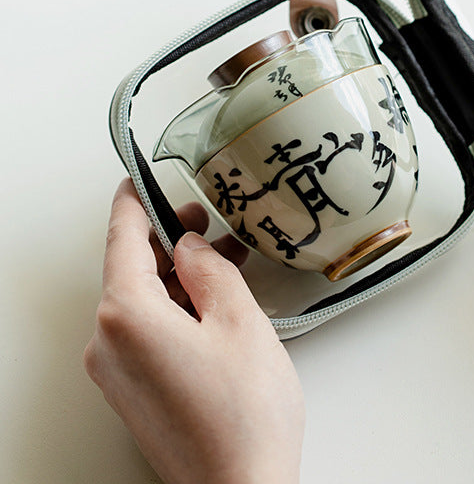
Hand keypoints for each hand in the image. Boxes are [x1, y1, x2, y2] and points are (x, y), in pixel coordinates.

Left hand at [84, 180, 303, 483]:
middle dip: (170, 239)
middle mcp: (108, 343)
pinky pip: (147, 329)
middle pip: (131, 268)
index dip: (135, 202)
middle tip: (203, 218)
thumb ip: (210, 269)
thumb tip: (192, 246)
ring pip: (143, 299)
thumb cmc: (243, 416)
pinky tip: (214, 300)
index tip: (138, 179)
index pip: (121, 238)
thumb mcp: (239, 319)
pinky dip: (177, 305)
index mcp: (127, 316)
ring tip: (225, 260)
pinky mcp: (134, 389)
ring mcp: (118, 371)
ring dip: (180, 274)